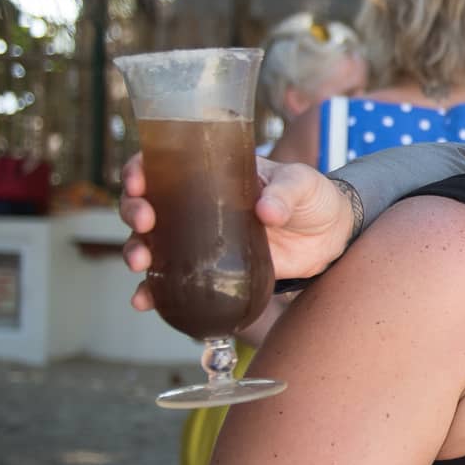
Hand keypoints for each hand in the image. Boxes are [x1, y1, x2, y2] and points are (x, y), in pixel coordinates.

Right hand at [121, 151, 360, 307]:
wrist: (331, 237)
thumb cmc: (312, 197)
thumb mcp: (302, 184)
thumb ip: (285, 194)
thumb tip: (265, 212)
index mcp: (212, 173)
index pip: (163, 164)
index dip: (140, 169)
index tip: (139, 181)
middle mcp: (195, 204)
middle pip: (146, 203)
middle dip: (134, 211)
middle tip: (145, 222)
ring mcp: (199, 239)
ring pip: (150, 243)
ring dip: (135, 251)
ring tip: (140, 263)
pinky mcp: (209, 270)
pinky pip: (171, 281)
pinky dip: (152, 291)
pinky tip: (142, 300)